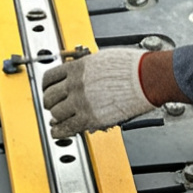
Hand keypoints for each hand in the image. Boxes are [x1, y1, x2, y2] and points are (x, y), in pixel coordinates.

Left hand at [41, 47, 158, 138]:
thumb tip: (82, 75)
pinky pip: (66, 128)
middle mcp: (75, 84)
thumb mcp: (102, 59)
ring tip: (59, 120)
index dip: (46, 87)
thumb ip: (87, 69)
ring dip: (56, 118)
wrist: (146, 78)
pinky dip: (59, 132)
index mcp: (77, 68)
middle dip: (50, 103)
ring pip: (56, 114)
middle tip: (54, 107)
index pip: (49, 78)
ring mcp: (81, 102)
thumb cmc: (133, 67)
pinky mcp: (90, 118)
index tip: (47, 91)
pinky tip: (58, 133)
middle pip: (49, 97)